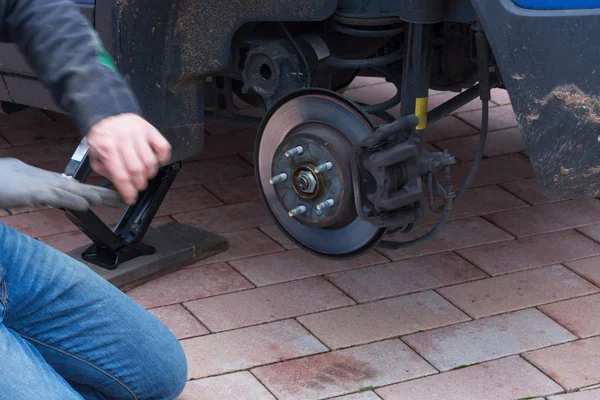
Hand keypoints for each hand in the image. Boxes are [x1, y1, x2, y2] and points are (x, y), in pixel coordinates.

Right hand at [0, 158, 121, 210]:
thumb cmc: (0, 180)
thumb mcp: (24, 190)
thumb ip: (37, 194)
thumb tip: (44, 198)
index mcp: (48, 182)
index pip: (79, 187)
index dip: (97, 191)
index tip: (112, 196)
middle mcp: (50, 182)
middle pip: (83, 187)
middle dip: (104, 193)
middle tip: (125, 198)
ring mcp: (42, 186)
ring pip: (75, 191)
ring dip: (96, 195)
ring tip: (115, 199)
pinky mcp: (33, 193)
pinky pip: (57, 197)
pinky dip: (73, 200)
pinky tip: (86, 205)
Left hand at [86, 114, 171, 204]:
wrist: (109, 114)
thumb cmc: (103, 136)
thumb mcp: (96, 155)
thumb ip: (106, 171)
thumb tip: (120, 185)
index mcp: (107, 147)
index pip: (121, 175)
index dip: (128, 191)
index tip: (131, 198)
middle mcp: (123, 139)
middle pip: (137, 170)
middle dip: (139, 184)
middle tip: (138, 186)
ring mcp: (138, 133)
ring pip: (150, 162)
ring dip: (149, 174)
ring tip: (145, 175)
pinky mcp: (150, 129)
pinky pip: (163, 148)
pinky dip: (162, 159)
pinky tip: (156, 161)